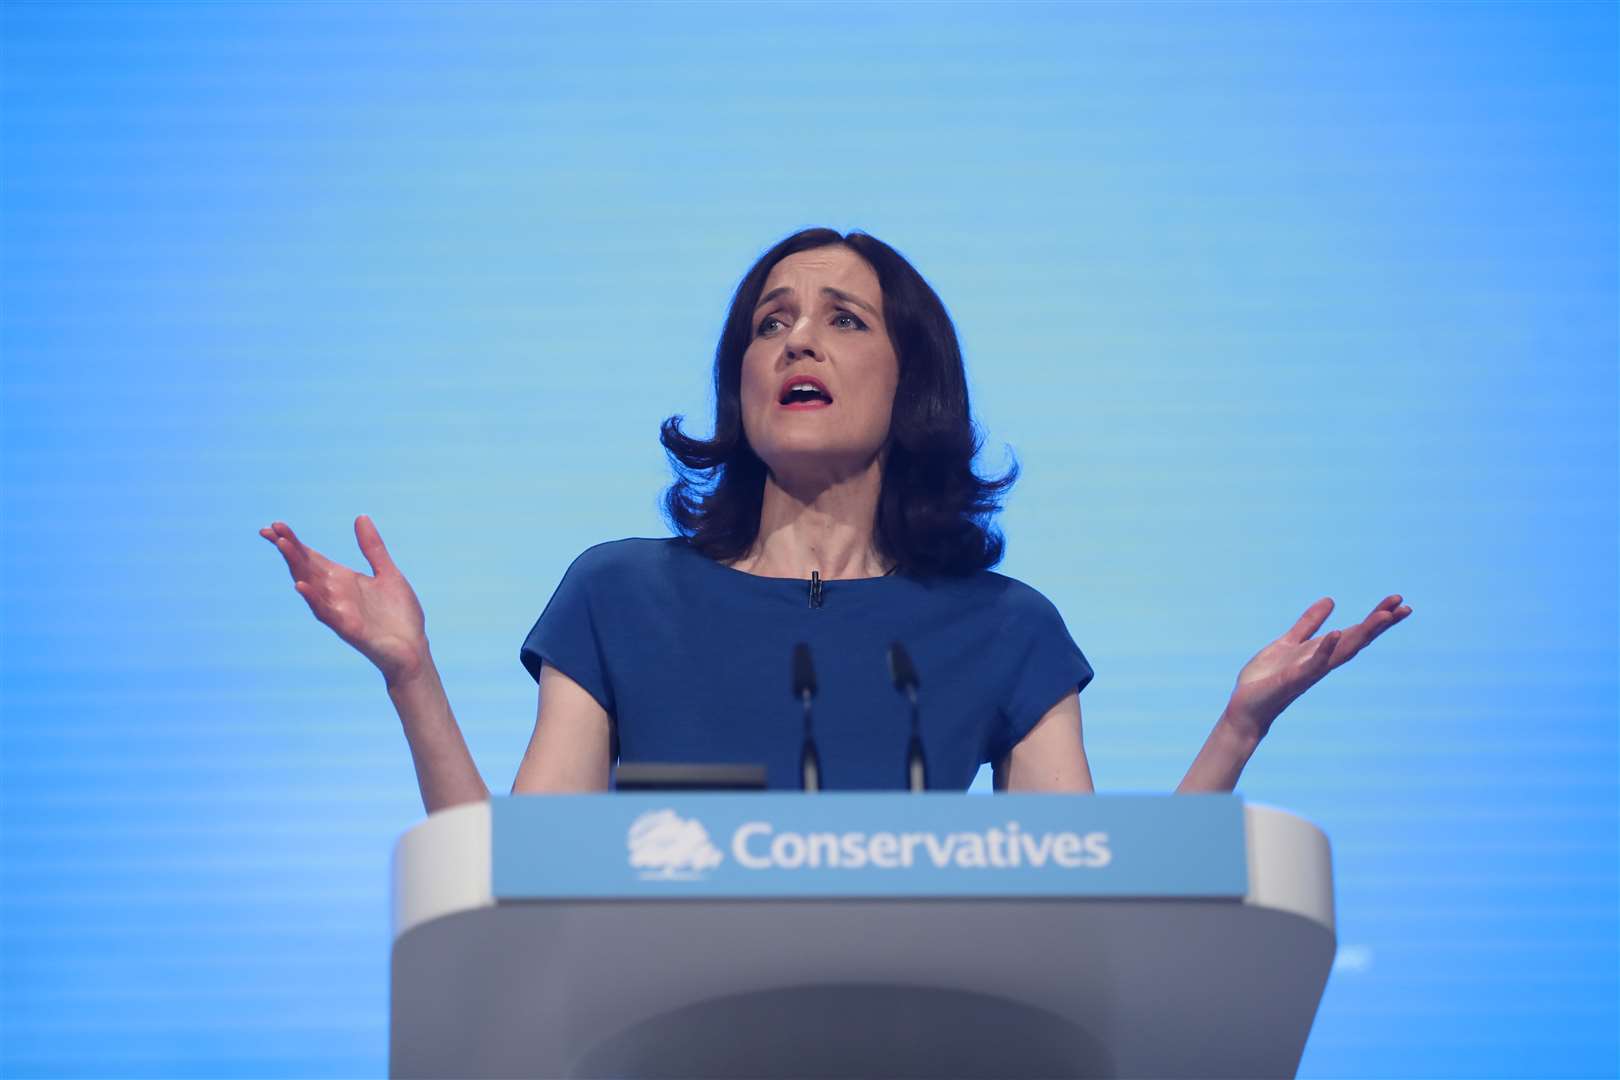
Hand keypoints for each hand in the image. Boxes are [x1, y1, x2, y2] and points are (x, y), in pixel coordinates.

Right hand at [260, 515, 428, 684]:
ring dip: (296, 566)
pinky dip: (313, 598)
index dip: (293, 542)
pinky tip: (300, 585)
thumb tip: (360, 517)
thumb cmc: (400, 616)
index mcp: (343, 579)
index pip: (312, 557)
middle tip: (271, 529)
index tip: (274, 525)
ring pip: (311, 585)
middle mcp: (336, 594)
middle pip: (306, 567)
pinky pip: (326, 612)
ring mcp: (339, 610)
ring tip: (282, 545)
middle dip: (289, 548)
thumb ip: (373, 548)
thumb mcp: (388, 573)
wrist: (414, 649)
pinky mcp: (348, 627)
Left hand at [1224, 594, 1411, 743]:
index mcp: (1322, 651)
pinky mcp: (1293, 679)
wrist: (1246, 706)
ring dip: (1363, 633)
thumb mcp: (1289, 642)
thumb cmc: (1267, 677)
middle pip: (1357, 640)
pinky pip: (1313, 663)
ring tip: (1383, 615)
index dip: (1376, 618)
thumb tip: (1330, 600)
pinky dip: (1326, 649)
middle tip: (1404, 606)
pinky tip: (1336, 632)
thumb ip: (1309, 623)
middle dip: (1380, 624)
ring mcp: (1310, 671)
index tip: (1397, 601)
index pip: (1355, 632)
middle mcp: (1322, 662)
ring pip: (1343, 651)